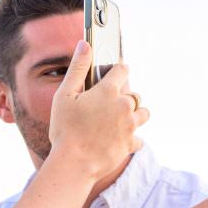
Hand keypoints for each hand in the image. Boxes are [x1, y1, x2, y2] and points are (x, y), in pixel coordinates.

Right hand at [47, 40, 149, 178]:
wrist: (74, 164)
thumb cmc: (65, 129)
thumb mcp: (64, 95)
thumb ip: (77, 68)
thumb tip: (84, 44)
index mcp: (108, 90)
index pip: (122, 69)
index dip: (117, 70)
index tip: (113, 73)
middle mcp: (124, 106)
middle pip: (134, 93)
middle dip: (124, 95)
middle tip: (107, 104)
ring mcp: (130, 126)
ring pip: (143, 113)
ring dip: (133, 114)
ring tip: (118, 120)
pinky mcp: (131, 144)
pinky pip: (138, 138)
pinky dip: (131, 138)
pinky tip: (118, 139)